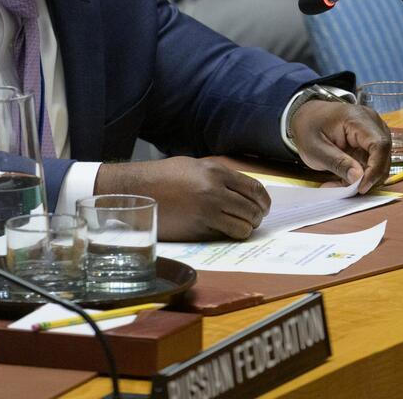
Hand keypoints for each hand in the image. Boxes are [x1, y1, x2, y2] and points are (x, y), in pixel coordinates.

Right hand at [94, 157, 270, 240]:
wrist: (138, 191)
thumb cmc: (163, 177)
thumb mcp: (194, 166)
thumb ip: (218, 176)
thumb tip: (240, 189)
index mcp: (216, 171)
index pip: (254, 188)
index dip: (263, 201)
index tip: (264, 207)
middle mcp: (216, 189)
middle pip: (252, 208)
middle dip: (257, 217)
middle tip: (253, 221)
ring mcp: (208, 210)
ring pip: (243, 224)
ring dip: (245, 228)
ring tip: (239, 228)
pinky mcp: (198, 227)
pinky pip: (225, 234)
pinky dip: (230, 234)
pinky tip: (225, 232)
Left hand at [289, 101, 390, 192]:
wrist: (307, 116)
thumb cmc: (309, 128)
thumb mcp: (316, 149)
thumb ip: (338, 163)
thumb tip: (358, 178)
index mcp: (357, 118)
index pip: (379, 144)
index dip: (375, 168)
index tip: (362, 187)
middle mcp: (372, 122)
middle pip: (384, 155)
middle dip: (368, 177)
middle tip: (346, 190)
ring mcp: (374, 131)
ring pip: (380, 162)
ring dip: (363, 178)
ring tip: (339, 184)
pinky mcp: (371, 141)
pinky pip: (373, 162)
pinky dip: (361, 174)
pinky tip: (343, 178)